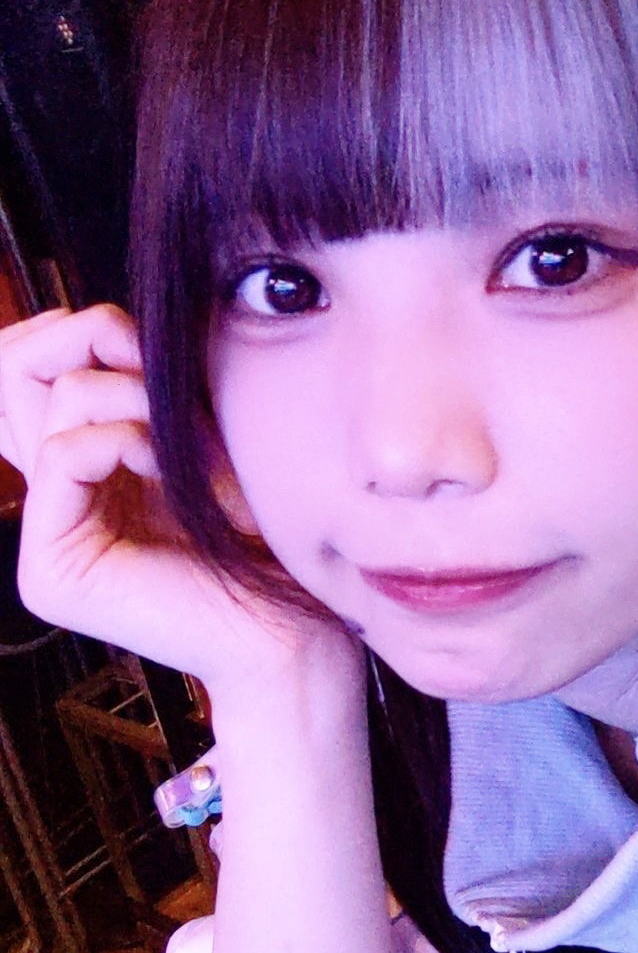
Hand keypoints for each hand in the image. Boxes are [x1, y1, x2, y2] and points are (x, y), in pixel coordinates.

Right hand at [0, 305, 356, 696]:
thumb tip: (106, 323)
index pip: (26, 362)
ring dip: (137, 397)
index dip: (76, 328)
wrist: (295, 630)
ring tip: (195, 442)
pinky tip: (174, 469)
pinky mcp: (54, 570)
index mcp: (86, 464)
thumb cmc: (271, 534)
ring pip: (53, 401)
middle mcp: (54, 496)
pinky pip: (65, 453)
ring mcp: (46, 536)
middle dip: (93, 337)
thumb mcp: (209, 437)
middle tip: (157, 364)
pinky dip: (127, 439)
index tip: (149, 342)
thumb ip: (152, 389)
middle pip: (16, 366)